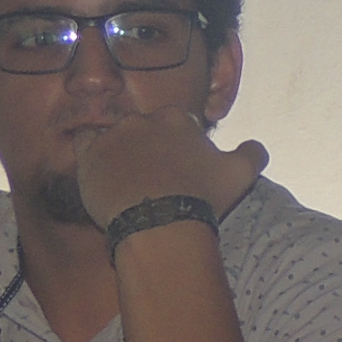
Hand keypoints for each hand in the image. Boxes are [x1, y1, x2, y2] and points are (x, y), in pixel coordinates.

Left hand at [78, 107, 266, 228]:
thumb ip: (253, 153)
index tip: (182, 167)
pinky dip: (93, 155)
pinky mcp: (88, 155)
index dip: (180, 145)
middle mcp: (142, 120)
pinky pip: (85, 145)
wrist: (159, 223)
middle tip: (156, 176)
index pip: (177, 123)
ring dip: (122, 151)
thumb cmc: (202, 197)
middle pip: (145, 128)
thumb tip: (257, 147)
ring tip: (128, 179)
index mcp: (176, 118)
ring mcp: (112, 136)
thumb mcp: (242, 173)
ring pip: (116, 136)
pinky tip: (103, 173)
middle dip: (150, 146)